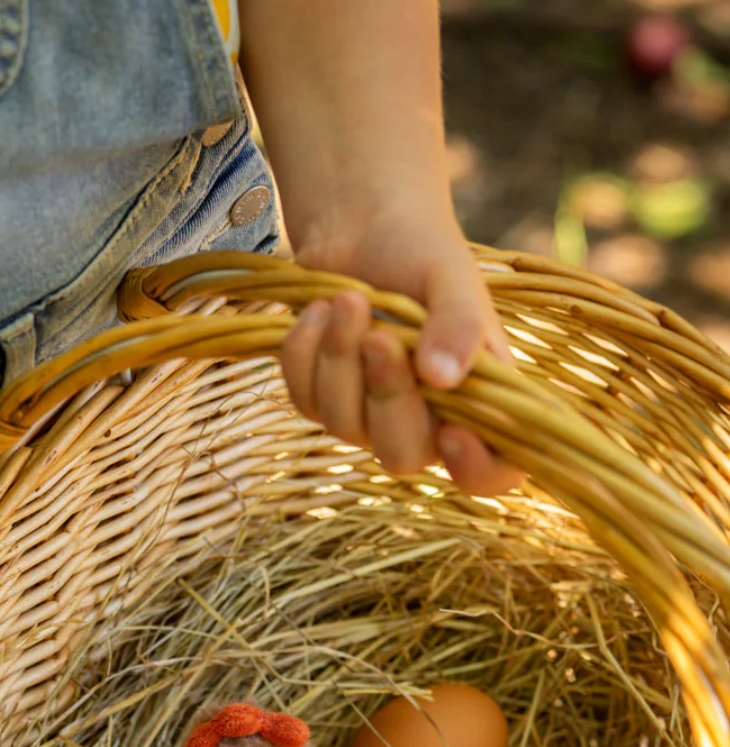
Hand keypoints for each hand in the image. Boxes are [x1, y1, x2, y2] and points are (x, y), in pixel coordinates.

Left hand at [280, 221, 521, 497]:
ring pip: (344, 426)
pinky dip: (305, 352)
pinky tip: (318, 309)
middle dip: (387, 396)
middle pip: (403, 456)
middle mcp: (426, 419)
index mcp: (478, 397)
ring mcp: (368, 415)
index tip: (455, 432)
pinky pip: (304, 399)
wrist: (360, 221)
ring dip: (340, 359)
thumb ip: (461, 324)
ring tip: (348, 298)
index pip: (494, 472)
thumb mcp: (454, 276)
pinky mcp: (320, 399)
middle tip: (380, 336)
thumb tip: (443, 379)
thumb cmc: (422, 250)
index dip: (477, 470)